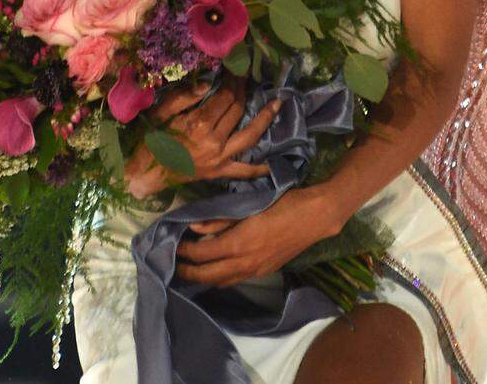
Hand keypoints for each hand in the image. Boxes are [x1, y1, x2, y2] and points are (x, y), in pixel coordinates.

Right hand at [123, 80, 280, 199]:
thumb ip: (183, 97)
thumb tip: (207, 84)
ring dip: (265, 119)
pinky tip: (273, 162)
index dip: (233, 79)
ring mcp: (219, 158)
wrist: (143, 174)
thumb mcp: (160, 113)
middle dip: (244, 90)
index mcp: (199, 123)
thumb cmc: (150, 140)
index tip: (236, 67)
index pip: (225, 96)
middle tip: (247, 77)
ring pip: (249, 136)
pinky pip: (243, 171)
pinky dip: (259, 168)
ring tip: (278, 104)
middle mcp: (214, 140)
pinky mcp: (219, 172)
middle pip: (238, 109)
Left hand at [175, 187, 337, 286]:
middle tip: (173, 264)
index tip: (172, 243)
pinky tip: (216, 269)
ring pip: (221, 282)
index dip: (184, 251)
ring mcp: (255, 270)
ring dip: (202, 278)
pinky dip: (220, 278)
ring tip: (189, 270)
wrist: (315, 217)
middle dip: (187, 272)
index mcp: (239, 243)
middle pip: (207, 276)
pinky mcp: (264, 271)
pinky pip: (235, 280)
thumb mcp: (250, 206)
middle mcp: (244, 263)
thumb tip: (195, 226)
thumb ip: (221, 218)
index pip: (202, 254)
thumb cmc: (283, 204)